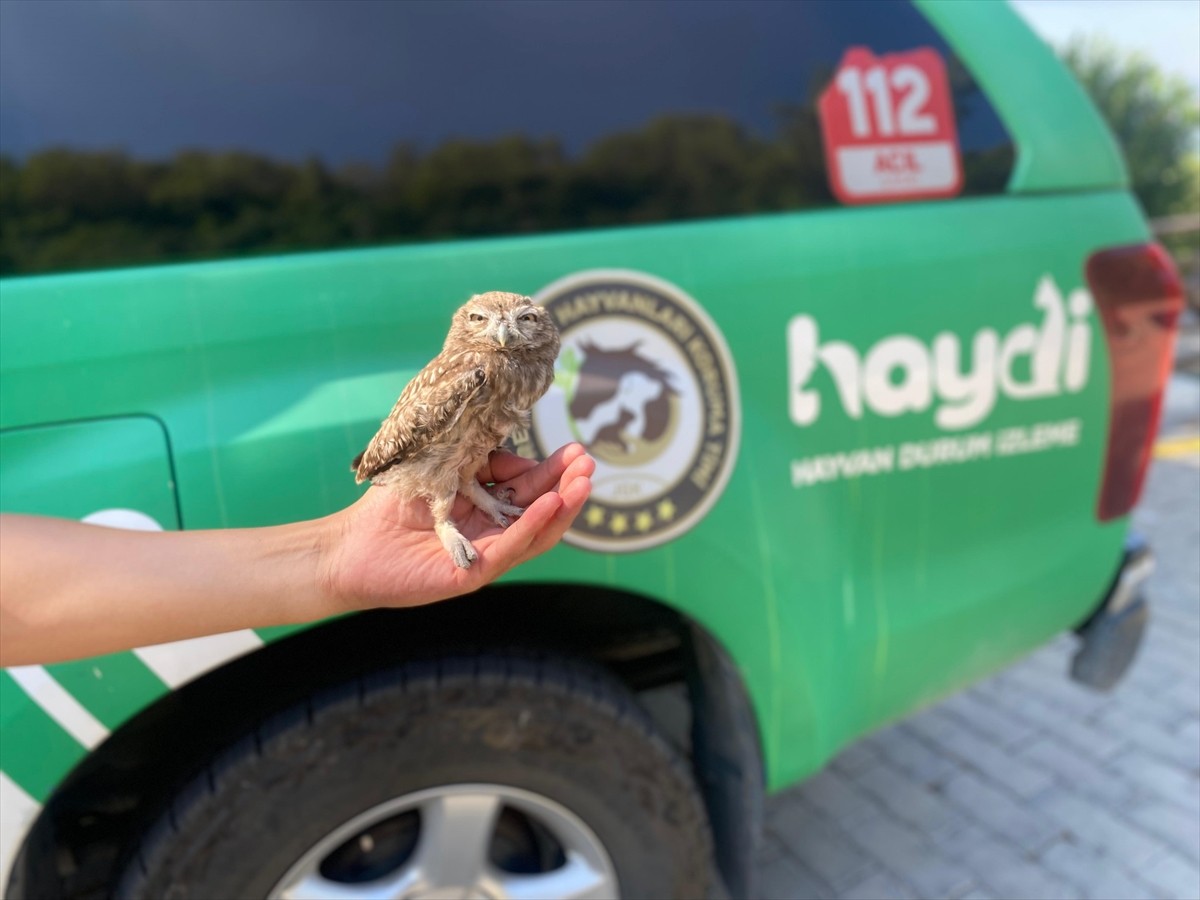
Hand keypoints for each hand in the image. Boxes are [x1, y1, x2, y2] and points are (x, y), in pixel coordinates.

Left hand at [321, 443, 593, 609]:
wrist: (349, 545)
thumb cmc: (391, 507)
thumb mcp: (443, 470)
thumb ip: (479, 462)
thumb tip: (520, 455)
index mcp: (487, 510)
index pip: (529, 490)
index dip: (553, 471)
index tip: (575, 451)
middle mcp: (492, 535)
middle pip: (541, 511)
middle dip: (568, 486)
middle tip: (589, 464)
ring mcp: (486, 555)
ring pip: (536, 533)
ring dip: (562, 507)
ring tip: (583, 483)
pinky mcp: (473, 573)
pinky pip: (511, 548)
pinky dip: (533, 525)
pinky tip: (553, 504)